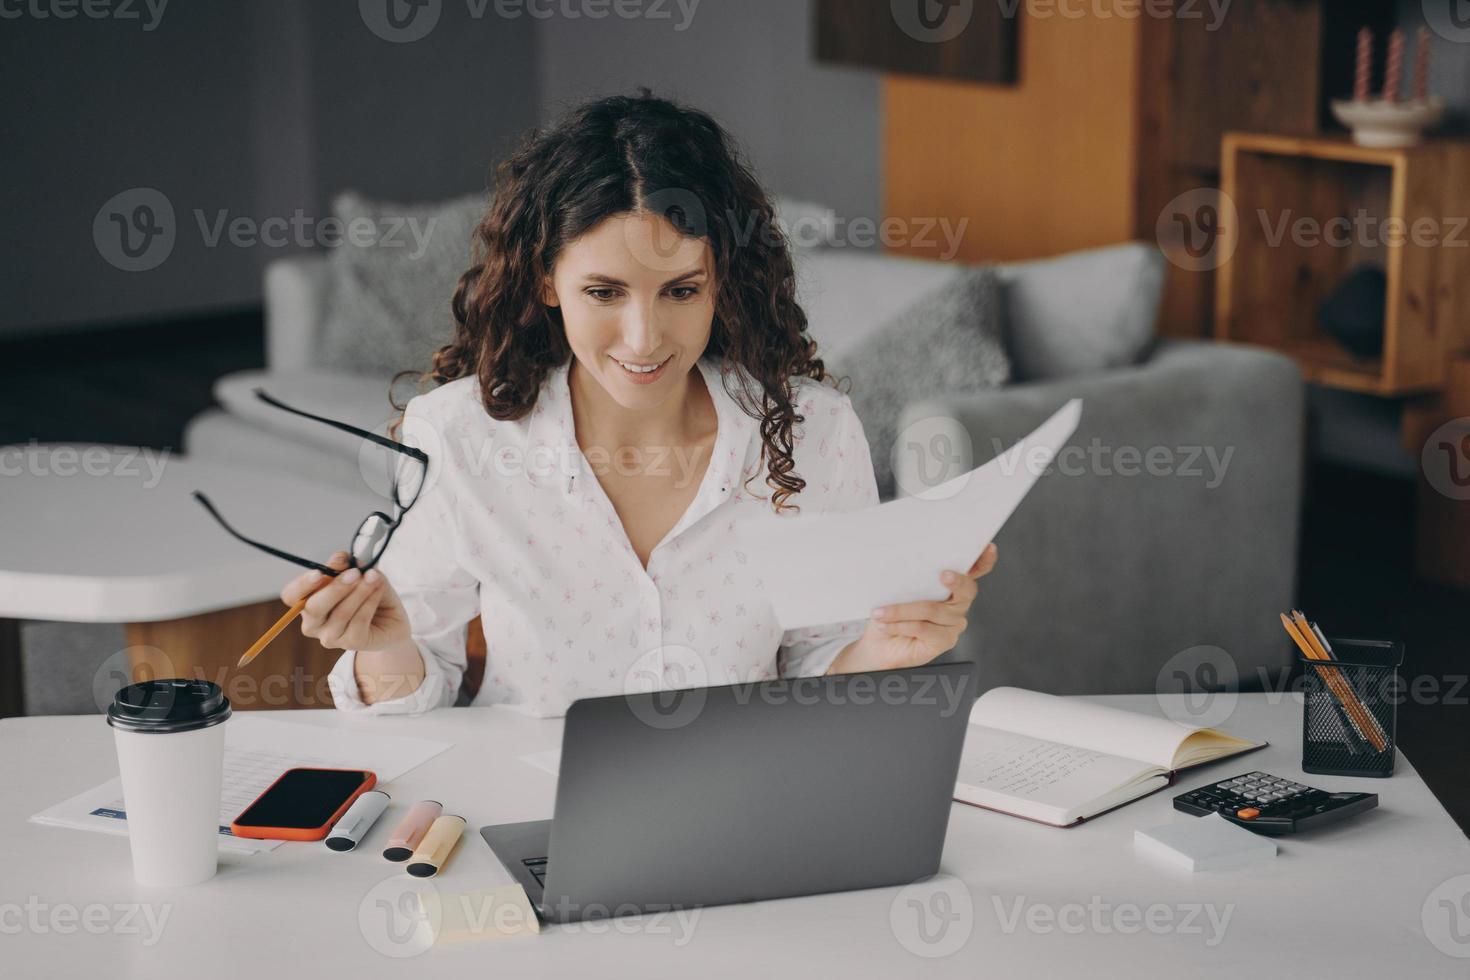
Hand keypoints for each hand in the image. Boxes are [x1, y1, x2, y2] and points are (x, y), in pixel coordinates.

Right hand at [281, 552, 411, 652]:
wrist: (392, 619)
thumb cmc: (368, 594)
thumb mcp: (359, 573)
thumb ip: (347, 565)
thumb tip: (340, 559)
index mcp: (307, 603)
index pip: (291, 595)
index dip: (302, 584)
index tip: (319, 573)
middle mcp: (313, 623)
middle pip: (314, 607)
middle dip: (335, 587)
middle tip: (355, 573)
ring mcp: (331, 637)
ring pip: (341, 613)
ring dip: (360, 591)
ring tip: (374, 577)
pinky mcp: (351, 643)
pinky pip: (359, 620)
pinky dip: (370, 601)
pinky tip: (378, 590)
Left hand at [828, 544, 998, 673]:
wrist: (880, 644)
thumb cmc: (890, 613)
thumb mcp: (897, 589)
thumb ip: (909, 577)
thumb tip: (905, 561)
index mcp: (950, 585)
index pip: (975, 570)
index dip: (984, 559)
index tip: (988, 547)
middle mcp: (957, 603)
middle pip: (966, 590)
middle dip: (956, 580)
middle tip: (943, 574)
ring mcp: (953, 623)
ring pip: (933, 609)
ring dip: (902, 610)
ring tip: (880, 612)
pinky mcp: (944, 641)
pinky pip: (923, 628)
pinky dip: (901, 625)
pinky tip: (887, 625)